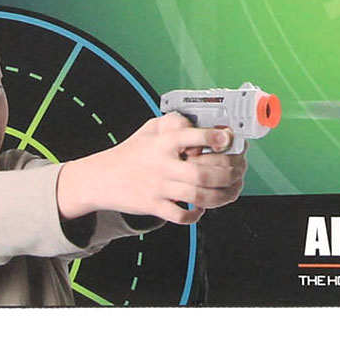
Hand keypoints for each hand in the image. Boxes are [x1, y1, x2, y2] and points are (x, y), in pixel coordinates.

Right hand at [56, 113, 246, 223]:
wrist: (99, 178)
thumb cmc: (131, 152)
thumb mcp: (150, 129)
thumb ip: (175, 123)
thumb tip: (204, 123)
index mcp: (162, 142)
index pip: (190, 136)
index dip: (212, 137)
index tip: (228, 139)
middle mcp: (162, 164)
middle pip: (202, 171)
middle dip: (228, 172)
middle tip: (239, 169)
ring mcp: (158, 187)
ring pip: (198, 195)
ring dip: (221, 195)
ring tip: (231, 189)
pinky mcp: (153, 206)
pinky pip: (181, 215)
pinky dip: (196, 214)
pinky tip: (203, 207)